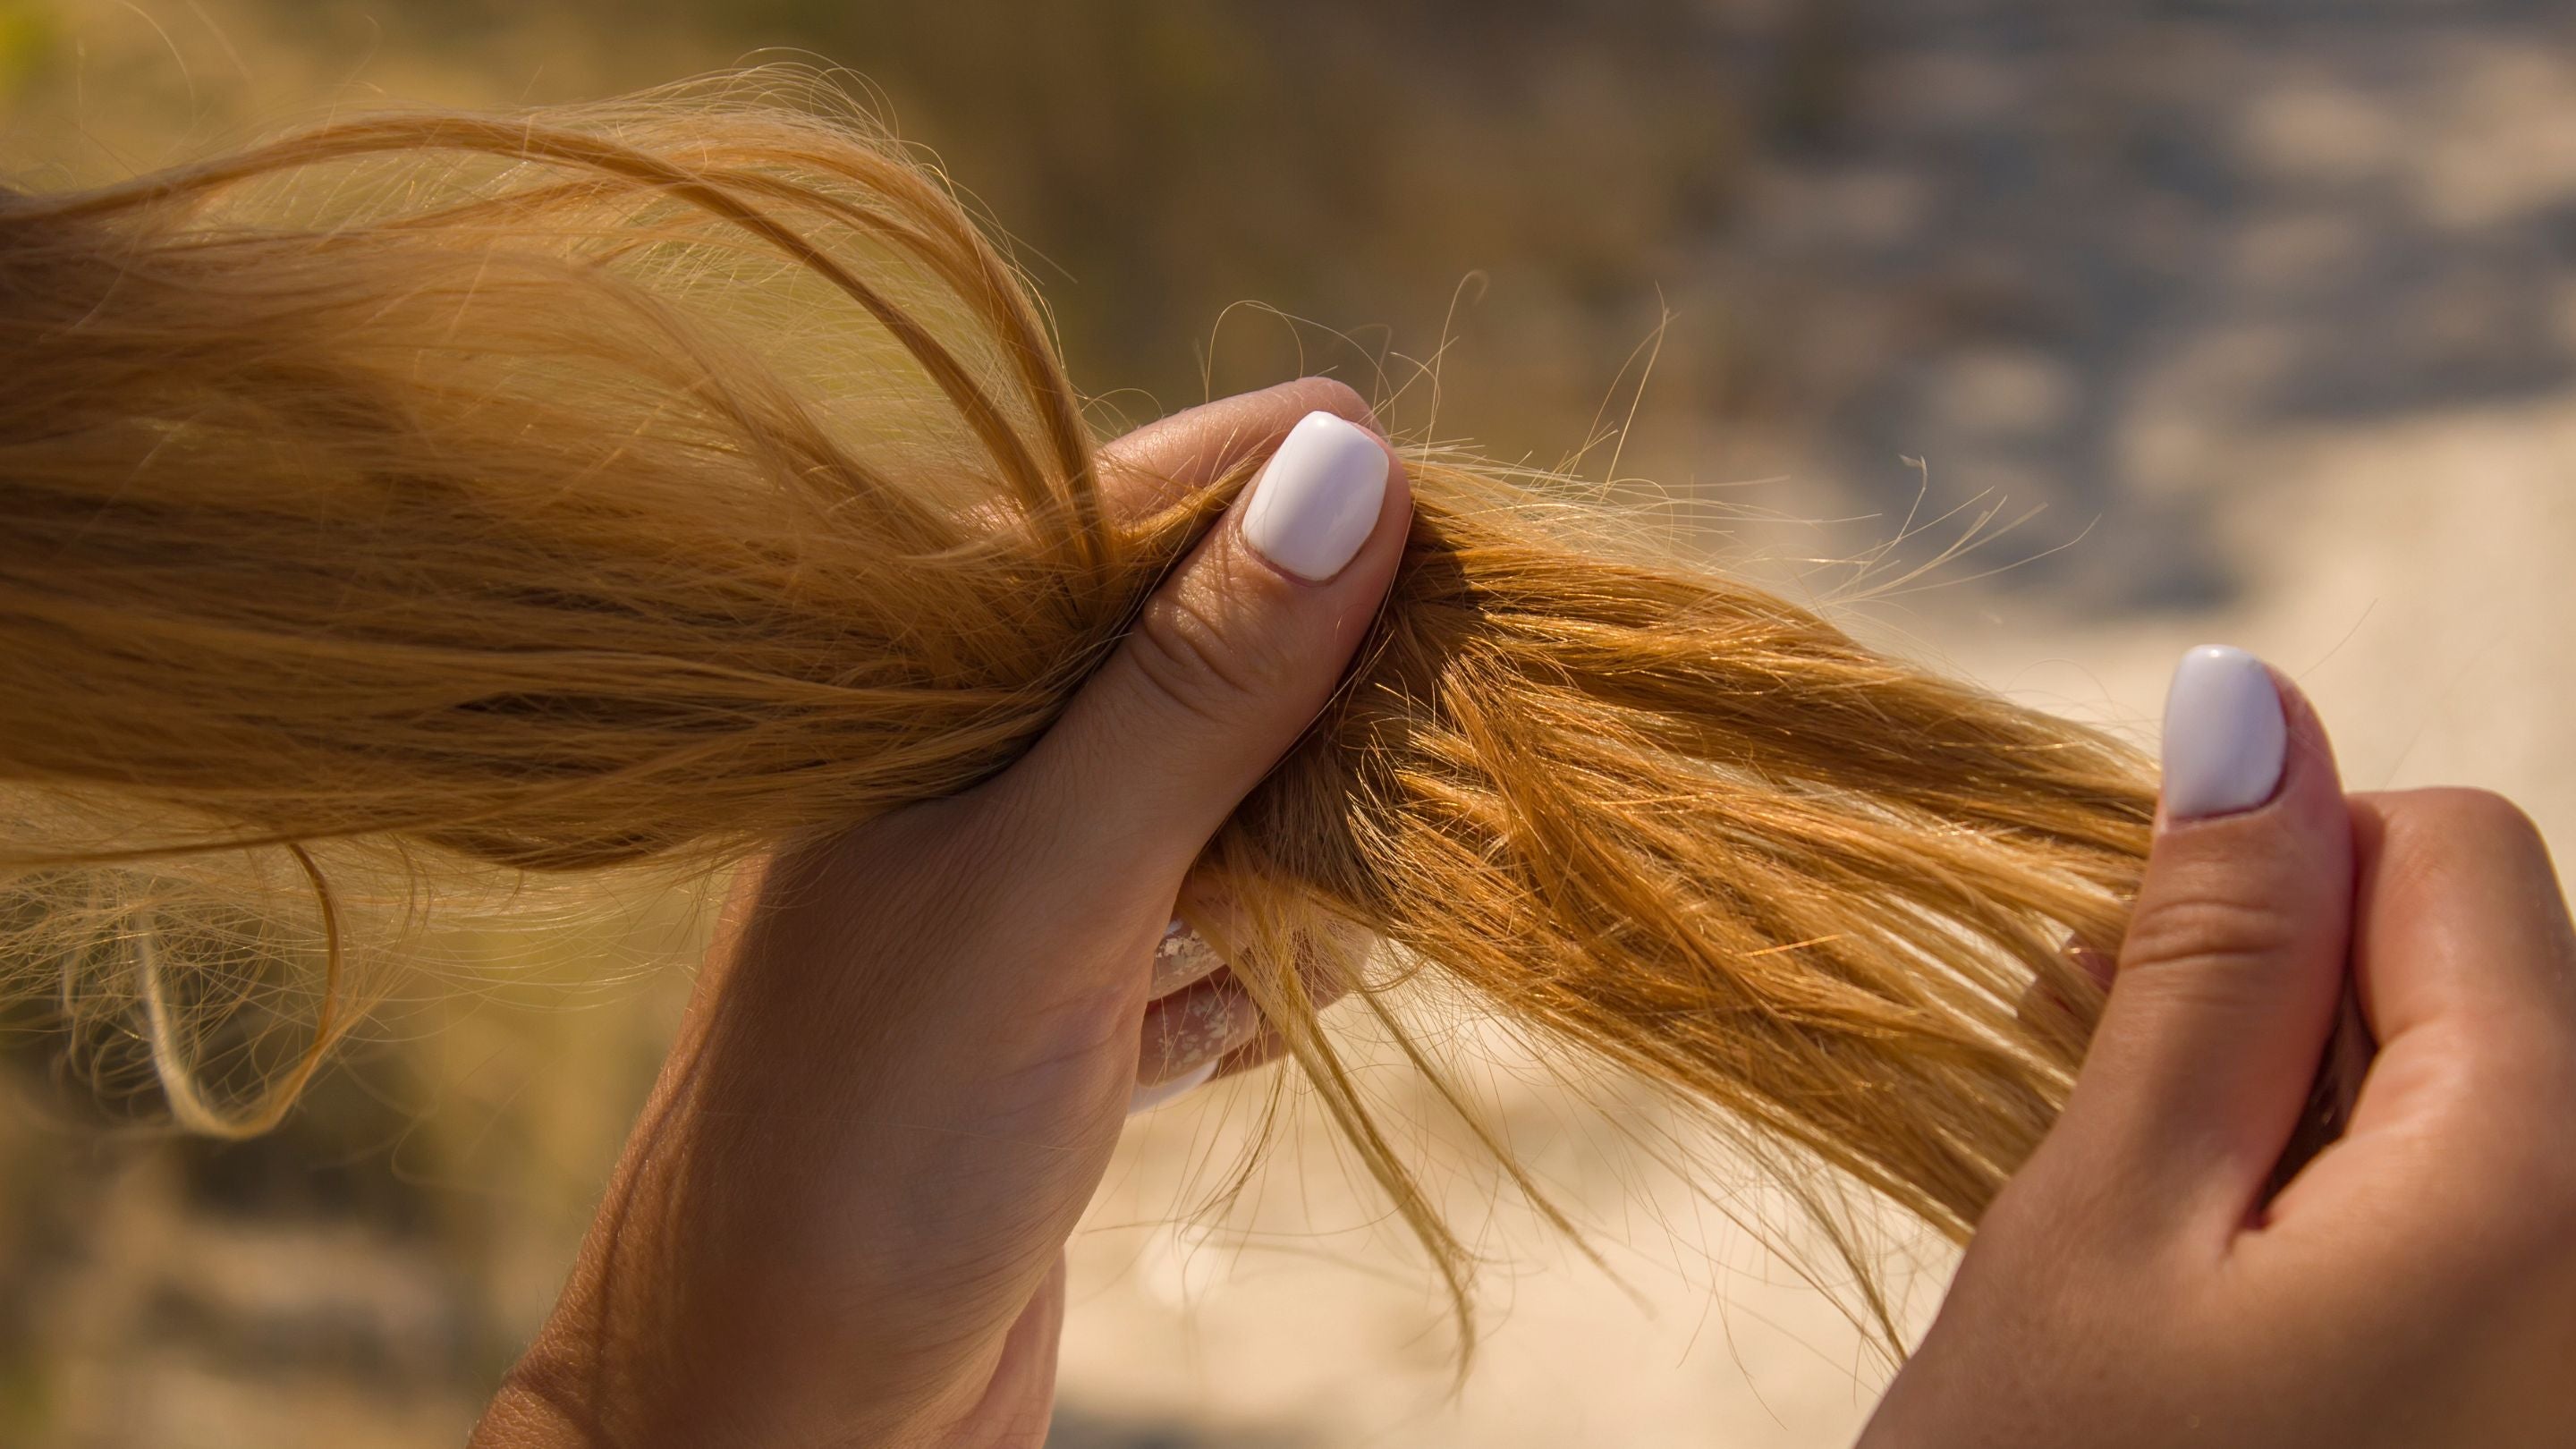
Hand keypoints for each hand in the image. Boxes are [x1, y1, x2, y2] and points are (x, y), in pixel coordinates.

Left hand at [471, 379, 1412, 1448]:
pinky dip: (1269, 963)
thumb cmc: (869, 1146)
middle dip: (1335, 687)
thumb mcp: (1046, 892)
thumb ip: (1192, 688)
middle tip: (1442, 737)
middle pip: (1206, 645)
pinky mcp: (1062, 1006)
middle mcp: (968, 757)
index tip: (1468, 545)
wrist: (777, 1424)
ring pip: (1224, 792)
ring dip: (1316, 839)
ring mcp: (1018, 885)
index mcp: (920, 674)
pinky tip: (1293, 998)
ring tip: (1365, 891)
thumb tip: (1348, 460)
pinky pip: (1213, 932)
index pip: (1145, 505)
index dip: (1309, 503)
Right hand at [1864, 647, 2575, 1445]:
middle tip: (2098, 1104)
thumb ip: (2205, 957)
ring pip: (2471, 1099)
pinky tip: (2218, 1289)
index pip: (2459, 856)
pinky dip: (2340, 1215)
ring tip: (2143, 1218)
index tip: (2127, 993)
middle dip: (2282, 998)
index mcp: (2546, 1189)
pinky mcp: (2535, 1394)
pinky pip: (2476, 1220)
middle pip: (2484, 979)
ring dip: (2294, 1110)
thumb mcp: (2102, 1221)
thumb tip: (2249, 700)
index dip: (2273, 879)